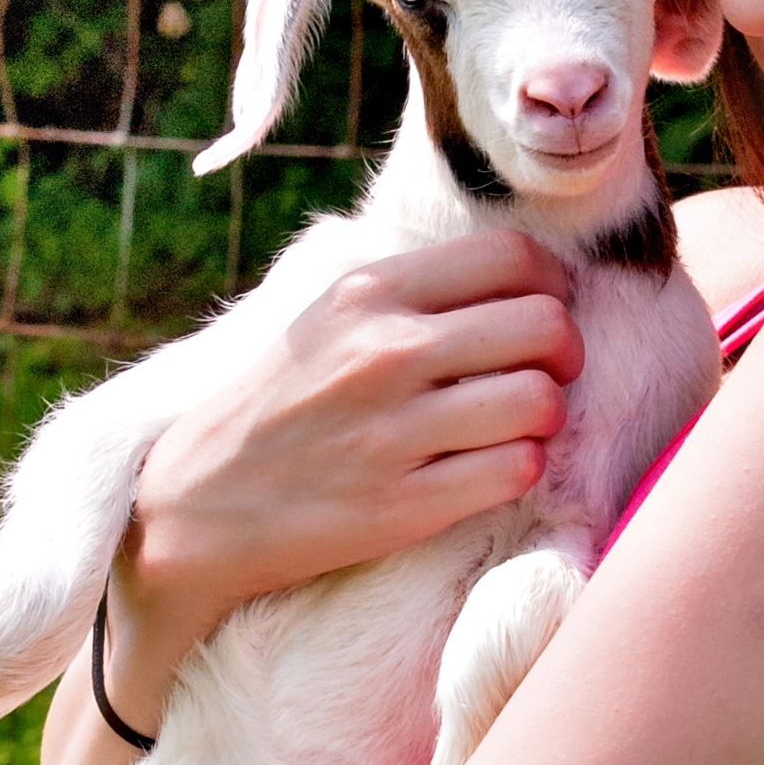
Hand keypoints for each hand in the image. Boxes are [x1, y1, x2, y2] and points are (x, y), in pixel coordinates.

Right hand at [124, 227, 584, 636]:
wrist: (198, 504)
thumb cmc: (282, 402)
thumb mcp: (330, 315)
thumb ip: (416, 290)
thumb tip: (527, 275)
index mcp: (370, 292)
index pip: (513, 257)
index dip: (551, 286)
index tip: (540, 312)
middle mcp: (385, 353)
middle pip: (545, 326)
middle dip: (564, 352)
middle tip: (545, 373)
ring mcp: (394, 432)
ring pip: (541, 402)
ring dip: (545, 416)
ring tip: (516, 424)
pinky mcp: (402, 507)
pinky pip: (515, 471)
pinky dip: (519, 468)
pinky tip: (490, 468)